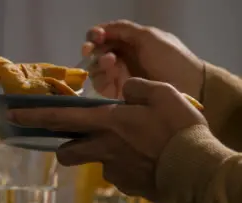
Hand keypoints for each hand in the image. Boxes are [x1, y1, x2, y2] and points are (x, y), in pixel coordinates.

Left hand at [8, 78, 206, 202]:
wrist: (195, 168)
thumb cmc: (178, 128)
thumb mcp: (161, 93)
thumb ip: (135, 89)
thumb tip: (124, 93)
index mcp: (106, 123)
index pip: (59, 118)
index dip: (32, 116)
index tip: (12, 115)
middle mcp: (102, 148)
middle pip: (66, 152)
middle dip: (64, 148)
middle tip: (80, 140)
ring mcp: (112, 170)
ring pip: (94, 163)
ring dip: (102, 155)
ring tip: (130, 149)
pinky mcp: (125, 186)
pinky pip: (118, 175)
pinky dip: (125, 167)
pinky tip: (146, 163)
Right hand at [83, 20, 203, 99]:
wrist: (189, 87)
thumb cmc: (171, 59)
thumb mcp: (149, 37)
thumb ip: (123, 29)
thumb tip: (101, 29)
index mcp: (130, 42)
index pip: (105, 37)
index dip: (95, 35)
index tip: (95, 37)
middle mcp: (122, 59)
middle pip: (96, 53)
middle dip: (92, 50)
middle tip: (90, 51)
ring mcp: (120, 78)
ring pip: (96, 69)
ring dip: (99, 63)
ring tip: (111, 63)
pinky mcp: (118, 95)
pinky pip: (101, 86)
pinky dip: (102, 78)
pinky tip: (112, 75)